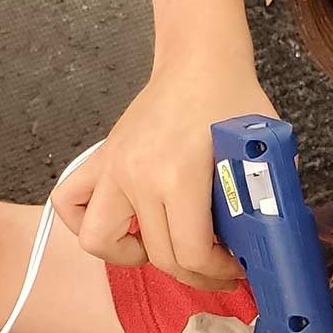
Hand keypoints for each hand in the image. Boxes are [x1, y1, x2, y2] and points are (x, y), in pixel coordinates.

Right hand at [52, 60, 277, 288]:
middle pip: (157, 255)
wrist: (199, 61)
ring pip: (98, 239)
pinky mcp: (102, 159)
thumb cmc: (231, 99)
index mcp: (178, 175)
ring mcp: (113, 167)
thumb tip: (262, 245)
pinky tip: (121, 226)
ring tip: (160, 249)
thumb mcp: (261, 152)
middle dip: (192, 272)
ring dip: (129, 257)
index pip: (191, 251)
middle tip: (214, 267)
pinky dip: (87, 223)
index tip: (234, 268)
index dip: (218, 272)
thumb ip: (261, 201)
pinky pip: (70, 202)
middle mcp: (137, 175)